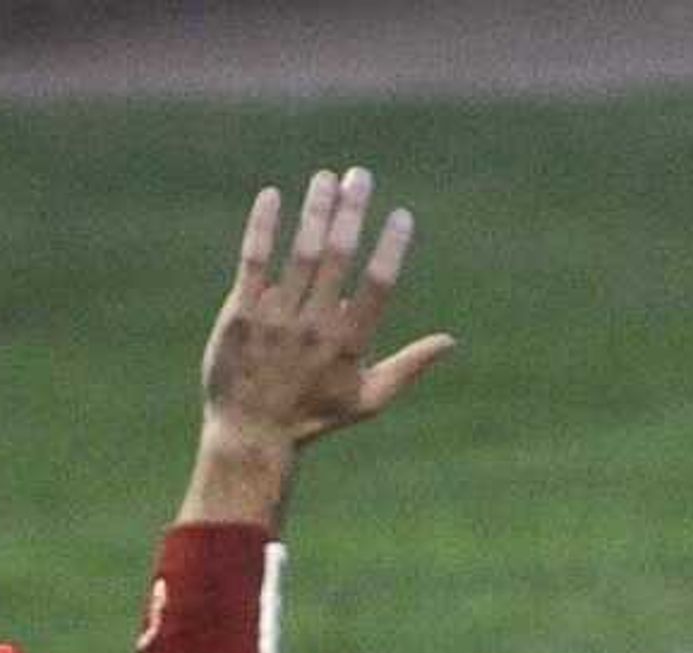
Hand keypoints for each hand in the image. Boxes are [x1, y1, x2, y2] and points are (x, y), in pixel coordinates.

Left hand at [199, 166, 455, 459]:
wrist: (250, 435)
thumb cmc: (313, 417)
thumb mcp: (367, 400)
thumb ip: (409, 367)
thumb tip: (451, 341)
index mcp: (349, 343)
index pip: (377, 286)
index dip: (391, 248)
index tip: (400, 215)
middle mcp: (314, 327)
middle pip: (338, 257)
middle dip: (352, 212)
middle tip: (360, 176)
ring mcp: (276, 320)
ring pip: (300, 253)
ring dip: (315, 210)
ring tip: (326, 179)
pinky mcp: (241, 316)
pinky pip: (254, 262)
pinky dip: (263, 227)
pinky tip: (271, 196)